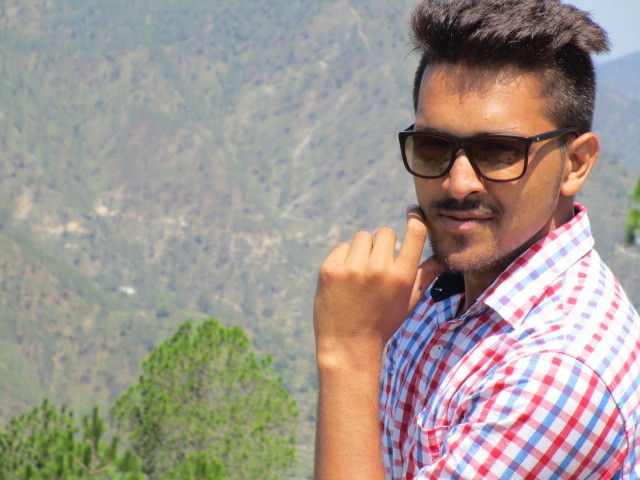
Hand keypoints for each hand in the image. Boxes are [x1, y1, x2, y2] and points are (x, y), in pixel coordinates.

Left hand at [313, 205, 443, 364]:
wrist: (348, 345)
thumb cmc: (383, 323)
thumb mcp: (409, 302)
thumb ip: (426, 276)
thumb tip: (442, 257)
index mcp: (402, 277)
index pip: (414, 233)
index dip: (414, 218)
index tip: (412, 212)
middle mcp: (378, 269)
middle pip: (385, 232)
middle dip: (383, 245)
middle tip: (378, 266)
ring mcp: (352, 269)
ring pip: (362, 238)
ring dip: (362, 251)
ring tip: (360, 276)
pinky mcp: (330, 270)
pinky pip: (342, 248)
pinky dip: (343, 259)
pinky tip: (345, 281)